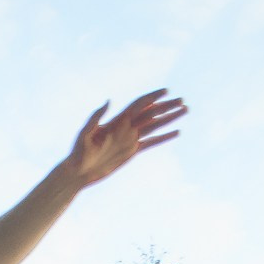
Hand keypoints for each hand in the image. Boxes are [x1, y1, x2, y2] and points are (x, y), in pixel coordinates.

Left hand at [58, 90, 186, 189]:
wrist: (78, 172)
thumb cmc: (77, 152)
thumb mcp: (84, 133)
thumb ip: (95, 117)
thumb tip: (108, 101)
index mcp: (117, 121)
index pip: (139, 105)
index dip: (152, 97)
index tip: (166, 91)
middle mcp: (126, 127)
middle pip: (151, 113)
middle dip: (167, 106)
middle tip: (182, 101)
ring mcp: (130, 139)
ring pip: (154, 125)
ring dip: (170, 118)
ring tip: (185, 110)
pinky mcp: (132, 152)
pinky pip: (151, 142)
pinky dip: (164, 137)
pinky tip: (176, 132)